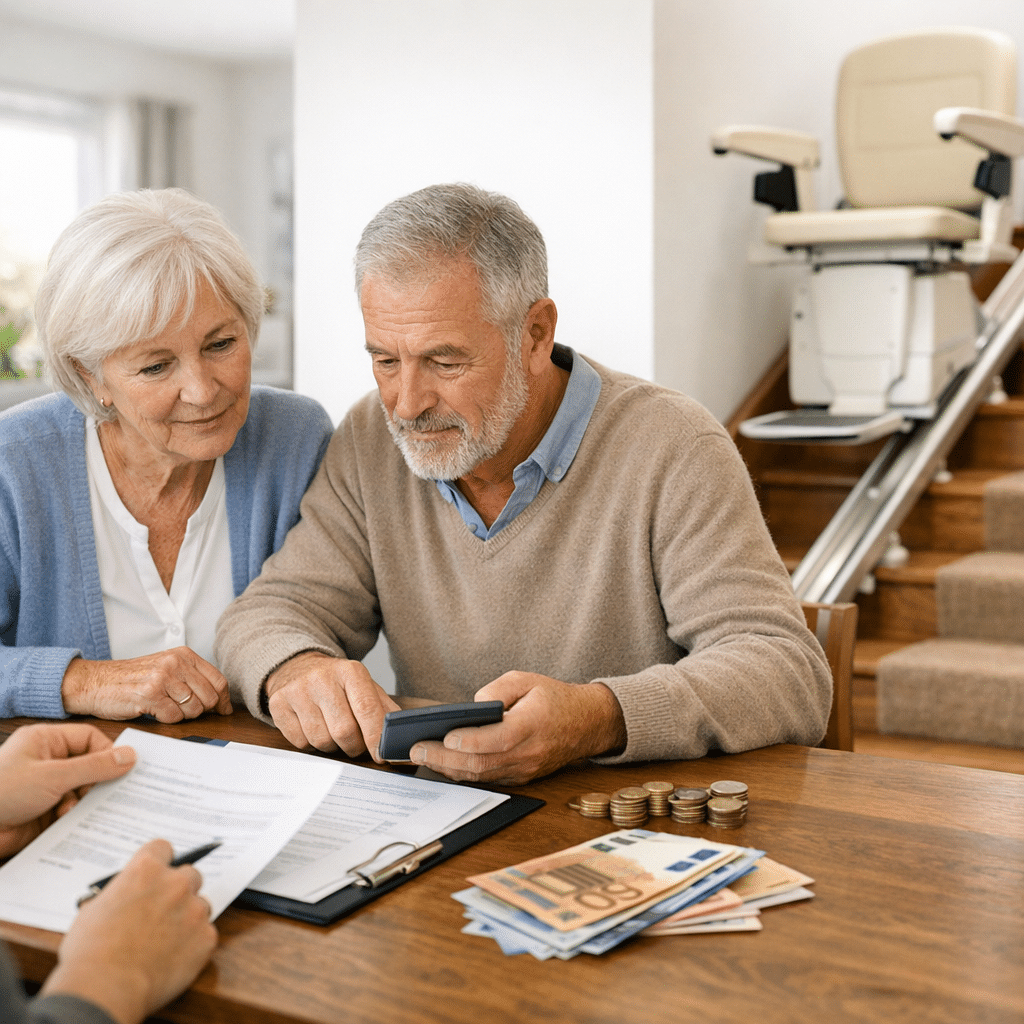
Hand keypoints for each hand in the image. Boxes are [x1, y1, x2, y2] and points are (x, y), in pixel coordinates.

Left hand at [0, 724, 135, 857]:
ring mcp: (45, 787)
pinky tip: (64, 821)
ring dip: (82, 802)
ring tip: (70, 809)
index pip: (89, 739)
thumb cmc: (1, 793)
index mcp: (45, 741)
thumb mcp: (52, 776)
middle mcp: (46, 761)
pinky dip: (73, 816)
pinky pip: (72, 810)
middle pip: (89, 765)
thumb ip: (94, 766)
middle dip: (95, 782)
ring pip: (82, 790)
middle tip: (105, 794)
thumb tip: (129, 756)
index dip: (107, 753)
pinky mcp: (44, 811)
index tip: (122, 770)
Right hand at [42, 838, 215, 1023]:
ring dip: (188, 917)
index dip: (159, 861)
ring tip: (166, 940)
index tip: (158, 872)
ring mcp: (194, 910)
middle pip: (189, 874)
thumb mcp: (93, 910)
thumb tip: (126, 898)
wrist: (104, 989)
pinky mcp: (206, 937)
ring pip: (201, 905)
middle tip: (163, 910)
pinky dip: (193, 944)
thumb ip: (120, 894)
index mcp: (146, 870)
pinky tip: (173, 958)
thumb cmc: (90, 953)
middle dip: (178, 889)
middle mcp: (175, 884)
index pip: (163, 848)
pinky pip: (205, 934)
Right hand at [61, 648, 232, 721]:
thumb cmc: (131, 679)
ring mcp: (163, 678)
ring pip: (194, 709)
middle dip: (201, 710)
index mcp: (183, 655)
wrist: (94, 682)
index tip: (223, 710)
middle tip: (184, 711)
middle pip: (210, 697)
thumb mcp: (164, 668)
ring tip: (165, 708)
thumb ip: (190, 677)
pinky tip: (155, 711)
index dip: (224, 699)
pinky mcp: (150, 695)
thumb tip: (219, 700)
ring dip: (182, 715)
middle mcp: (175, 663)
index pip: (218, 680)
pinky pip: (174, 717)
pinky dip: (167, 719)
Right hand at [264, 652, 399, 757]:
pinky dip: (311, 744)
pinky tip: (314, 728)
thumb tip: (399, 737)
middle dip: (354, 746)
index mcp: (350, 671)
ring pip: (321, 740)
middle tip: (355, 745)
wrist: (297, 667)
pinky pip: (300, 742)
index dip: (375, 737)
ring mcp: (297, 690)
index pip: (367, 709)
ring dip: (332, 746)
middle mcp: (322, 678)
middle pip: (344, 731)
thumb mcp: (365, 687)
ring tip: (333, 733)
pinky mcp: (278, 704)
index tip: (381, 754)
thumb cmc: (337, 684)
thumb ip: (384, 709)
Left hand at [408, 673, 626, 785]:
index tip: (445, 736)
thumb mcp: (527, 679)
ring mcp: (525, 769)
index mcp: (533, 724)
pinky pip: (488, 778)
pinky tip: (442, 763)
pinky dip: (463, 772)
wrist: (587, 724)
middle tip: (415, 749)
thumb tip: (472, 706)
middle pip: (482, 763)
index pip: (498, 739)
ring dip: (449, 768)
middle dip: (444, 758)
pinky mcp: (521, 776)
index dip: (470, 740)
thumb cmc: (554, 698)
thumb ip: (498, 690)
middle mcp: (528, 752)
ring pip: (481, 775)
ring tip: (420, 756)